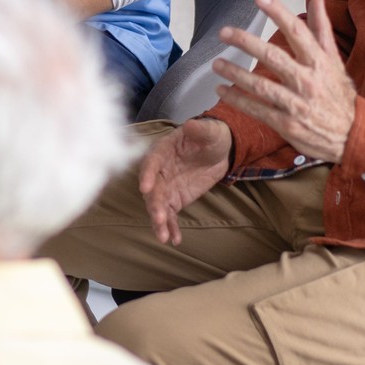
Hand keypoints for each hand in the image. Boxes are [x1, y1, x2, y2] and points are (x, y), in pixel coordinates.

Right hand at [138, 117, 232, 244]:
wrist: (220, 150)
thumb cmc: (211, 136)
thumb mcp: (210, 131)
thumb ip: (200, 130)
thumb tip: (192, 125)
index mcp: (163, 151)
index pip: (152, 162)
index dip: (147, 174)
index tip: (145, 188)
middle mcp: (159, 170)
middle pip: (153, 189)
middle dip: (155, 205)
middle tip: (159, 218)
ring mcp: (167, 187)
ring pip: (158, 206)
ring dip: (160, 221)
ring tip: (164, 237)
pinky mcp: (176, 199)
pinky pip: (171, 215)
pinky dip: (172, 228)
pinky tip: (175, 240)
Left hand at [213, 0, 355, 164]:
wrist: (354, 134)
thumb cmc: (339, 94)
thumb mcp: (335, 61)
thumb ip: (321, 31)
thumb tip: (315, 0)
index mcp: (319, 62)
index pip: (297, 32)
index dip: (278, 13)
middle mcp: (308, 80)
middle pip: (273, 57)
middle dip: (247, 42)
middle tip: (224, 32)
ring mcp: (297, 103)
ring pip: (261, 85)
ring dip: (235, 73)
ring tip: (216, 63)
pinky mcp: (286, 124)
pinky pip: (257, 109)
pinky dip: (238, 99)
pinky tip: (221, 90)